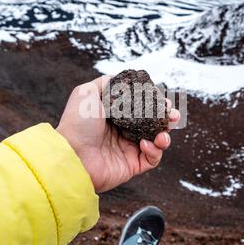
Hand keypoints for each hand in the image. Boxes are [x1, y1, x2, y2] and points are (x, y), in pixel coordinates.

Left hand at [57, 76, 179, 192]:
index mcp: (115, 115)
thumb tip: (123, 79)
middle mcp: (123, 131)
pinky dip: (154, 151)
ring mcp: (128, 149)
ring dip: (165, 135)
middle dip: (166, 117)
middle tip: (172, 114)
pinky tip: (145, 143)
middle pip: (153, 123)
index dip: (154, 102)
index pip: (141, 107)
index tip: (162, 98)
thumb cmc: (77, 124)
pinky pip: (151, 159)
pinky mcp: (131, 166)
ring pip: (156, 141)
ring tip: (164, 132)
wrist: (72, 155)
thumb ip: (106, 83)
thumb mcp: (86, 93)